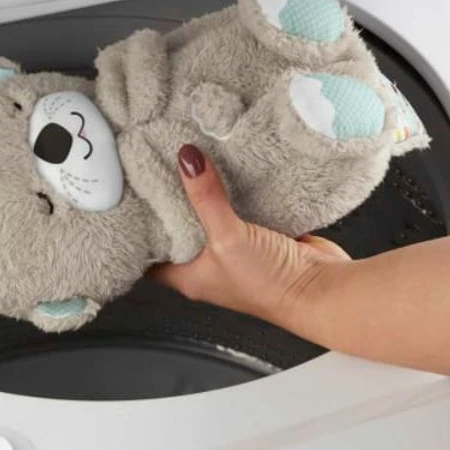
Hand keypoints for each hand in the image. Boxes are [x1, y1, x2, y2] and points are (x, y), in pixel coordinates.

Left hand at [152, 143, 350, 323]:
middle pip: (179, 228)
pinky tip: (229, 167)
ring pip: (211, 215)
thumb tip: (186, 159)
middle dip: (170, 201)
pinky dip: (236, 190)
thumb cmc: (269, 284)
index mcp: (188, 276)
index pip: (148, 254)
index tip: (128, 196)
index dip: (137, 229)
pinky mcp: (261, 235)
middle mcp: (208, 265)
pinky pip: (242, 208)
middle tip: (156, 166)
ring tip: (188, 159)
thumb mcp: (226, 238)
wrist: (322, 290)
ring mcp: (235, 250)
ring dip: (205, 192)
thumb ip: (205, 198)